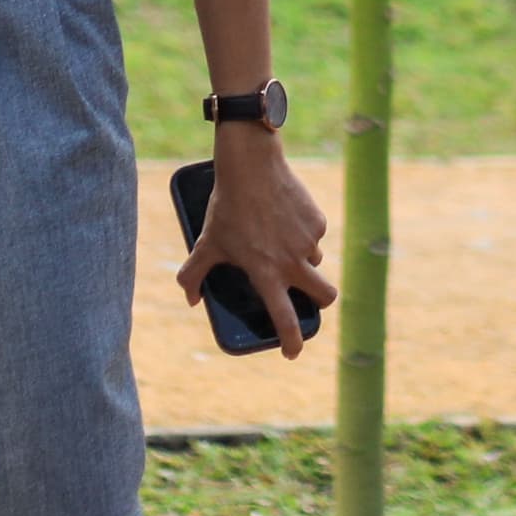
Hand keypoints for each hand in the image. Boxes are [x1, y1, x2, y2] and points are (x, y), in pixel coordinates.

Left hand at [177, 133, 337, 358]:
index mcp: (267, 273)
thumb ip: (192, 275)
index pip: (285, 318)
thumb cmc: (227, 206)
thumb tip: (191, 300)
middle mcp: (293, 261)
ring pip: (315, 260)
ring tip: (278, 240)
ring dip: (303, 259)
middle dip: (320, 302)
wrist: (251, 164)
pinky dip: (302, 232)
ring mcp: (308, 240)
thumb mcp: (206, 242)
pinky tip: (284, 216)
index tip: (292, 351)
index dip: (292, 341)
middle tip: (306, 295)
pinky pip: (314, 234)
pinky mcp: (317, 220)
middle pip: (325, 296)